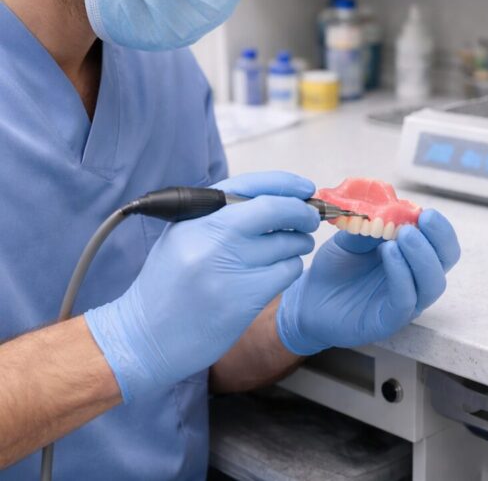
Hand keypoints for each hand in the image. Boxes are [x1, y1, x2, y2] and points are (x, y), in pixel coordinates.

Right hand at [84, 172, 319, 401]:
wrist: (144, 337)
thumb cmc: (168, 285)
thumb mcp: (184, 235)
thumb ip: (223, 214)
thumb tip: (277, 197)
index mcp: (195, 216)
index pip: (250, 185)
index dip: (285, 183)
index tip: (305, 189)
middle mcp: (211, 237)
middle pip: (277, 210)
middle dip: (302, 213)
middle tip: (309, 219)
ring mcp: (228, 268)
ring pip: (289, 243)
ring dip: (297, 245)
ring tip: (285, 252)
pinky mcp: (244, 298)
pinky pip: (287, 271)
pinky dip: (289, 269)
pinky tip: (274, 275)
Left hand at [276, 209, 459, 354]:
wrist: (308, 298)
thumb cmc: (336, 268)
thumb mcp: (352, 238)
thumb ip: (371, 224)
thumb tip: (390, 208)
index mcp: (413, 259)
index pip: (442, 245)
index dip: (441, 229)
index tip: (427, 212)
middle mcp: (416, 281)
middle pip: (445, 262)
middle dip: (438, 238)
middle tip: (422, 219)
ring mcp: (404, 304)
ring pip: (432, 284)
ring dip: (422, 256)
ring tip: (403, 235)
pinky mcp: (387, 321)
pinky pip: (405, 300)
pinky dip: (401, 275)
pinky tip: (388, 253)